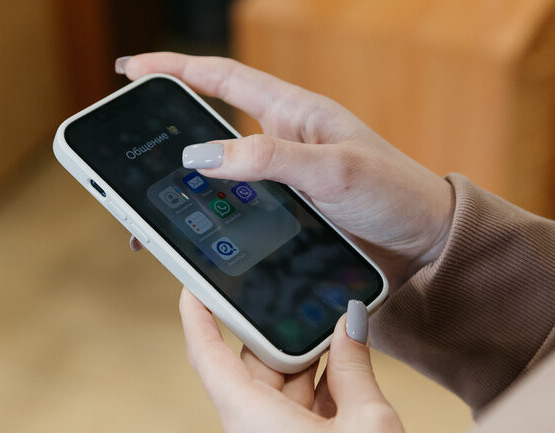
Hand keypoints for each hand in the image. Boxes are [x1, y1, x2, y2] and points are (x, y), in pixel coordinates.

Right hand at [119, 53, 453, 287]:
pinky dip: (216, 215)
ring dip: (188, 184)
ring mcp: (285, 179)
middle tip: (128, 144)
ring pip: (222, 173)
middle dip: (169, 131)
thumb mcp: (334, 170)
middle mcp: (285, 142)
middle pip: (213, 126)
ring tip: (150, 202)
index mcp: (296, 113)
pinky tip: (201, 231)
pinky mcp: (291, 212)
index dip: (176, 69)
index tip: (133, 69)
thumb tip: (201, 156)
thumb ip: (271, 159)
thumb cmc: (394, 193)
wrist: (425, 242)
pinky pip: (240, 206)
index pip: (224, 79)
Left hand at [179, 288, 418, 432]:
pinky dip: (309, 398)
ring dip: (305, 371)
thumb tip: (349, 323)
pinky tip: (342, 381)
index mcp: (251, 419)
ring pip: (273, 393)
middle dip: (286, 342)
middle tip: (317, 312)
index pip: (207, 354)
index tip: (194, 284)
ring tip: (342, 346)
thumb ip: (353, 363)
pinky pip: (284, 419)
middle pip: (252, 370)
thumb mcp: (367, 419)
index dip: (197, 314)